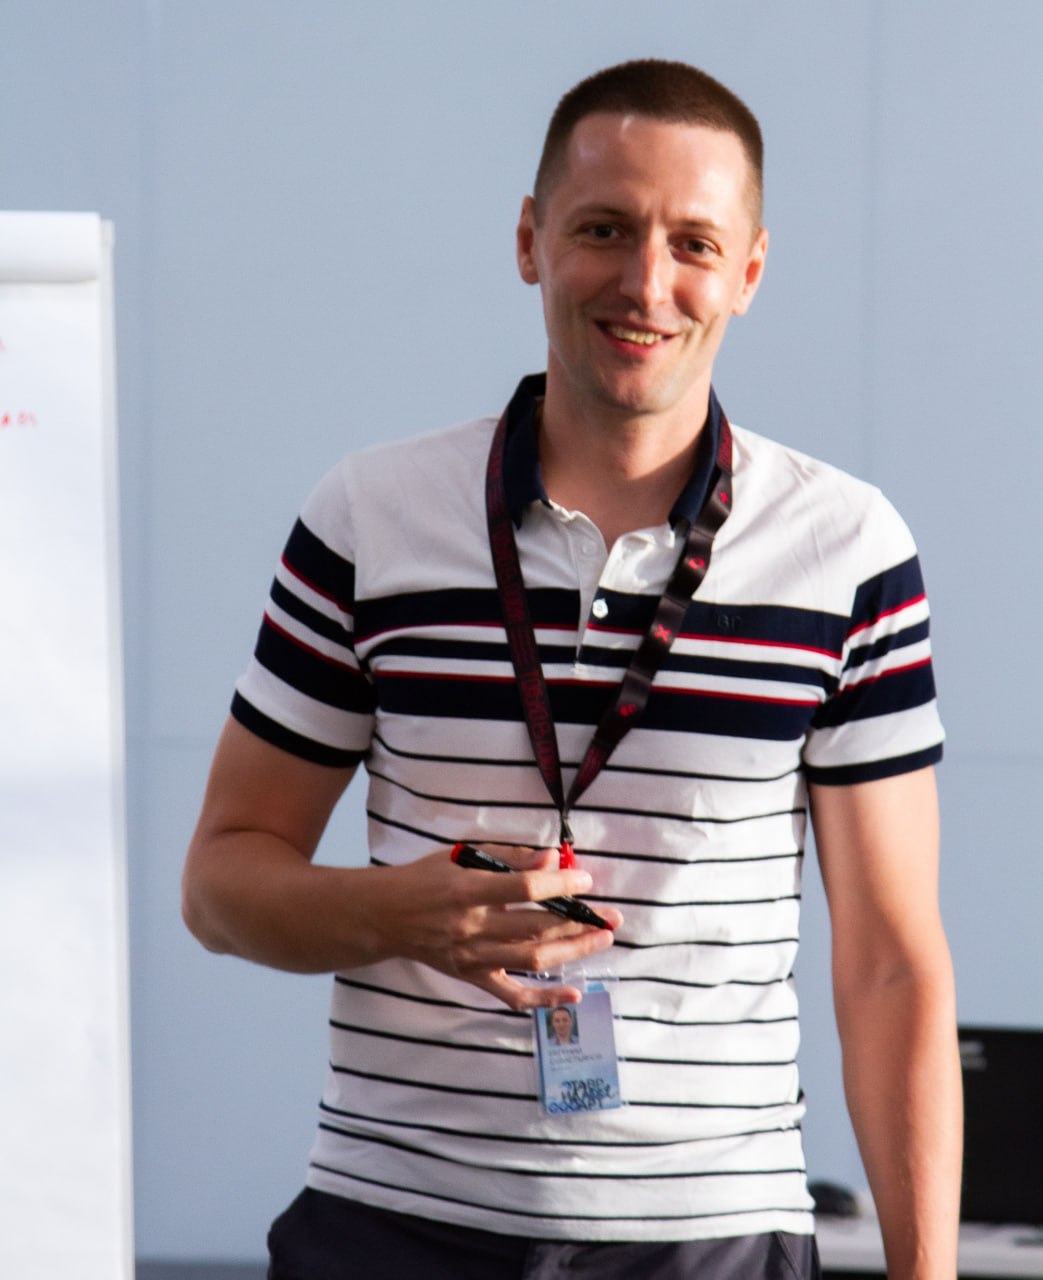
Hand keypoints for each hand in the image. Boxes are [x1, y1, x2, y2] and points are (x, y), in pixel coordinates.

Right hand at [375, 845, 622, 1009]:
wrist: (386, 915)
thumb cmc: (426, 877)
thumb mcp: (462, 854)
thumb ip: (509, 857)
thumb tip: (551, 858)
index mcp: (469, 891)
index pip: (525, 889)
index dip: (560, 884)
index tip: (586, 878)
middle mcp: (472, 928)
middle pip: (536, 929)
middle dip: (579, 922)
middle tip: (611, 916)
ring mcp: (473, 957)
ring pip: (531, 961)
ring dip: (572, 952)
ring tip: (602, 940)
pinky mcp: (472, 976)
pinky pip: (511, 995)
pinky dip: (544, 998)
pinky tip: (573, 994)